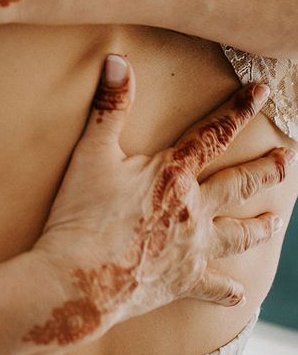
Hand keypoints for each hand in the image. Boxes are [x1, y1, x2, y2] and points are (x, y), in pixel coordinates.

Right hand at [25, 54, 294, 345]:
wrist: (79, 278)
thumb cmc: (81, 215)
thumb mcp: (90, 153)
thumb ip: (109, 107)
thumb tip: (118, 61)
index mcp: (173, 174)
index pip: (213, 134)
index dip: (238, 109)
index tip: (261, 91)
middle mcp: (192, 209)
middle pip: (238, 184)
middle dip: (267, 169)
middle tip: (288, 158)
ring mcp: (191, 248)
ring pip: (238, 235)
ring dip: (258, 226)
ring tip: (275, 220)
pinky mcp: (181, 281)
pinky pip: (213, 288)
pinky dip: (227, 292)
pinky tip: (239, 294)